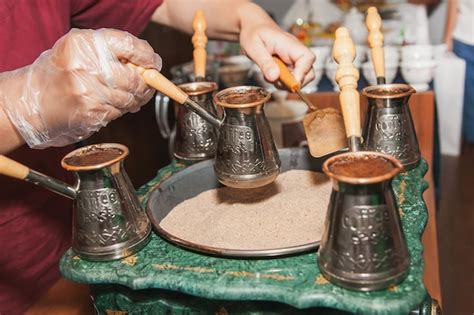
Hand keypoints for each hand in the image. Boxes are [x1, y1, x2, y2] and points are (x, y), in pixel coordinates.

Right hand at [0, 28, 160, 148]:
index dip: (147, 56)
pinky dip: (120, 110)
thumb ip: (113, 50)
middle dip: (146, 84)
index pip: (130, 45)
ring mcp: (89, 93)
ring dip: (135, 99)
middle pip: (136, 78)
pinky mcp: (92, 113)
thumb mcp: (81, 49)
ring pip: (130, 99)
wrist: (35, 100)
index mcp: (85, 44)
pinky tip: (110, 104)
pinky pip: (119, 113)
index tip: (153, 62)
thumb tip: (150, 64)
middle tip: (146, 84)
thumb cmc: (62, 72)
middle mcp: (87, 67)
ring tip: (126, 94)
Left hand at [238, 3, 314, 86]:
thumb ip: (264, 62)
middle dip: (294, 83)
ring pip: (300, 78)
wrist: (253, 27)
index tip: (289, 82)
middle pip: (309, 72)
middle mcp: (295, 52)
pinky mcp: (289, 66)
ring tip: (269, 76)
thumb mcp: (254, 47)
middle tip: (276, 82)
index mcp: (290, 44)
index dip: (302, 73)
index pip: (307, 58)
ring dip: (286, 84)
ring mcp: (293, 60)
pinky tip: (270, 75)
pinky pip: (291, 79)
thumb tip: (274, 77)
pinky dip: (282, 82)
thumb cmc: (253, 33)